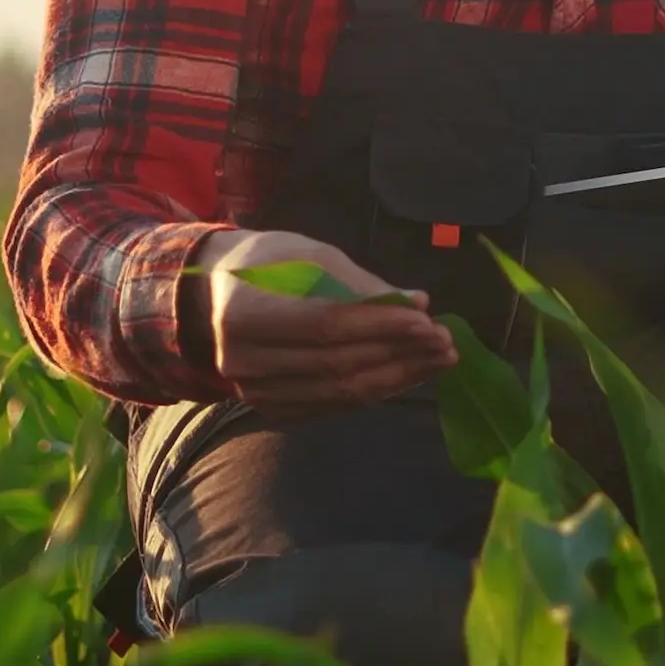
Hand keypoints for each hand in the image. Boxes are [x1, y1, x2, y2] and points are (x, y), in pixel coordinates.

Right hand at [195, 229, 457, 418]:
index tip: (426, 320)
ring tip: (439, 360)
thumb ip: (363, 284)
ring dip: (398, 377)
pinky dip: (376, 390)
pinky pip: (333, 405)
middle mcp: (242, 362)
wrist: (219, 296)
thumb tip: (417, 303)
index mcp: (246, 313)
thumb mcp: (314, 256)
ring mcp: (254, 393)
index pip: (326, 325)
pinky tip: (409, 374)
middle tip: (445, 342)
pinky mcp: (272, 409)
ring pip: (339, 391)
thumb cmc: (273, 264)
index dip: (380, 325)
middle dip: (399, 353)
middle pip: (336, 364)